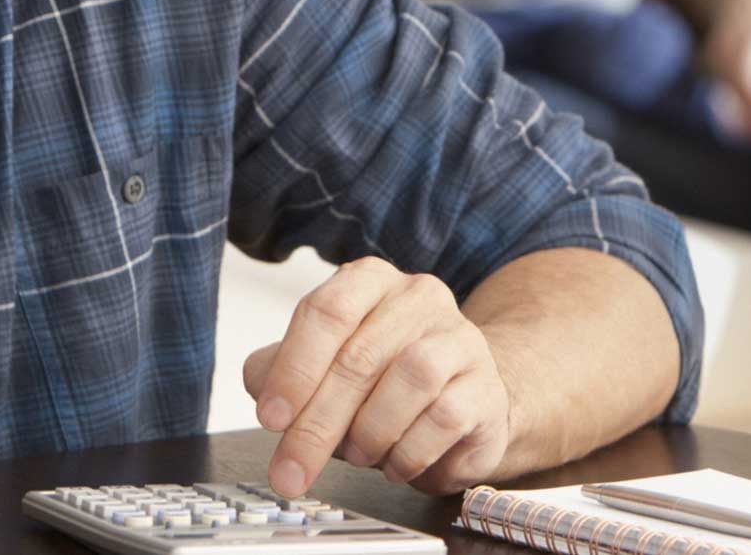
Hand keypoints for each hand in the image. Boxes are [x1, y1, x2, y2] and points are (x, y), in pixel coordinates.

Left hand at [243, 258, 511, 496]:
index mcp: (369, 281)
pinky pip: (446, 417)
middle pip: (360, 357)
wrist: (461, 404)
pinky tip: (396, 463)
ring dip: (371, 432)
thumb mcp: (320, 371)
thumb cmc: (381, 384)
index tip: (271, 417)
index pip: (326, 311)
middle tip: (293, 469)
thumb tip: (263, 391)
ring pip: (410, 379)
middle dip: (317, 424)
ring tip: (360, 454)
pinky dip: (409, 452)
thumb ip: (279, 373)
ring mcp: (460, 338)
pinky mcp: (487, 386)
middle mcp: (418, 297)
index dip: (294, 369)